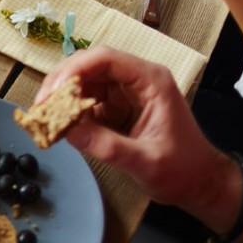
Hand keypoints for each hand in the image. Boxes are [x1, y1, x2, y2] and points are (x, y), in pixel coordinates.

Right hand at [37, 49, 236, 215]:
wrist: (202, 185)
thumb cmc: (183, 171)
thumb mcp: (145, 161)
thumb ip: (106, 145)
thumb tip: (66, 130)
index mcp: (150, 80)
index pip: (106, 59)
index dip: (75, 70)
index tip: (53, 92)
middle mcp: (137, 78)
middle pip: (91, 65)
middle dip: (63, 82)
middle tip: (40, 106)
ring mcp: (127, 91)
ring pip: (86, 80)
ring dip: (64, 96)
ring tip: (45, 116)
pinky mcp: (120, 106)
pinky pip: (89, 99)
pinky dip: (72, 110)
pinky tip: (60, 124)